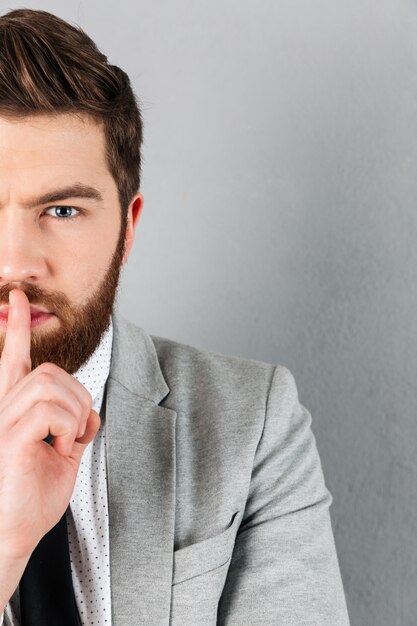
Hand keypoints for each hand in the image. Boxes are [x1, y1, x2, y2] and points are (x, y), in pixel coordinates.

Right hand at [0, 288, 100, 560]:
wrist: (11, 536)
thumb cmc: (32, 498)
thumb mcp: (61, 454)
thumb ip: (71, 425)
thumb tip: (89, 411)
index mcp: (12, 409)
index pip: (13, 358)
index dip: (16, 327)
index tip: (18, 297)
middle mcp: (2, 408)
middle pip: (51, 371)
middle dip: (78, 396)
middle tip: (76, 433)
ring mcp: (2, 420)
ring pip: (53, 385)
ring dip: (74, 414)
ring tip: (65, 443)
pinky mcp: (9, 437)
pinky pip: (51, 410)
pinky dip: (68, 428)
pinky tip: (59, 449)